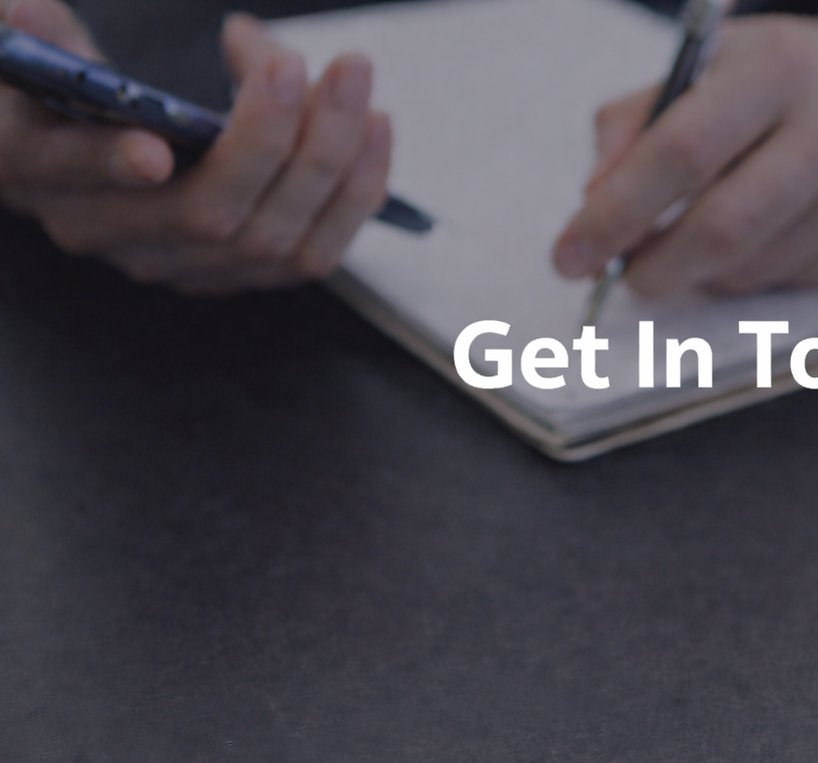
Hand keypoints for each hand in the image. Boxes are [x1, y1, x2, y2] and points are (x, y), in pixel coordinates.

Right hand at [0, 0, 392, 295]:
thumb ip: (39, 38)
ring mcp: (183, 267)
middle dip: (265, 137)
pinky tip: (376, 124)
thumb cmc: (65, 87)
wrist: (86, 151)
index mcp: (37, 173)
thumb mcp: (33, 49)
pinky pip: (315, 251)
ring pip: (273, 238)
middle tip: (298, 63)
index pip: (72, 177)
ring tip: (353, 75)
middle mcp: (110, 238)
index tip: (153, 148)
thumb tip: (28, 18)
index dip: (107, 166)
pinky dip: (357, 190)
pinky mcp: (243, 275)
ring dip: (327, 154)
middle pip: (205, 213)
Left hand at [552, 12, 817, 297]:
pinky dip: (749, 274)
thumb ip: (652, 113)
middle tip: (623, 277)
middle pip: (719, 227)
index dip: (615, 212)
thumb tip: (594, 192)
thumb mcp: (737, 60)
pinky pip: (785, 283)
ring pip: (748, 267)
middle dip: (653, 266)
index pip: (680, 150)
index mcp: (781, 66)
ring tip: (692, 244)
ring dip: (700, 271)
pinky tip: (760, 239)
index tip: (570, 251)